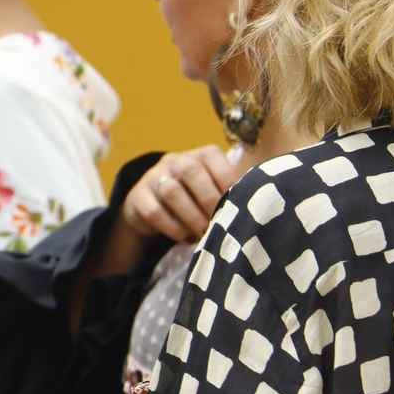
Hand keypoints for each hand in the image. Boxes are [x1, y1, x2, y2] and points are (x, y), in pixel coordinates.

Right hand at [119, 146, 238, 243]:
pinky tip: (187, 238)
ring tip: (204, 234)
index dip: (226, 179)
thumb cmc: (194, 200)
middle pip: (190, 170)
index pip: (212, 156)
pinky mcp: (137, 196)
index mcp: (197, 155)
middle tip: (220, 223)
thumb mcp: (211, 190)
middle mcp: (174, 160)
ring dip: (192, 217)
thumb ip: (230, 193)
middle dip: (209, 200)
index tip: (236, 204)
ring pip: (171, 191)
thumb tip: (256, 206)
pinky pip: (154, 211)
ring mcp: (153, 176)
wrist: (152, 207)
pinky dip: (173, 228)